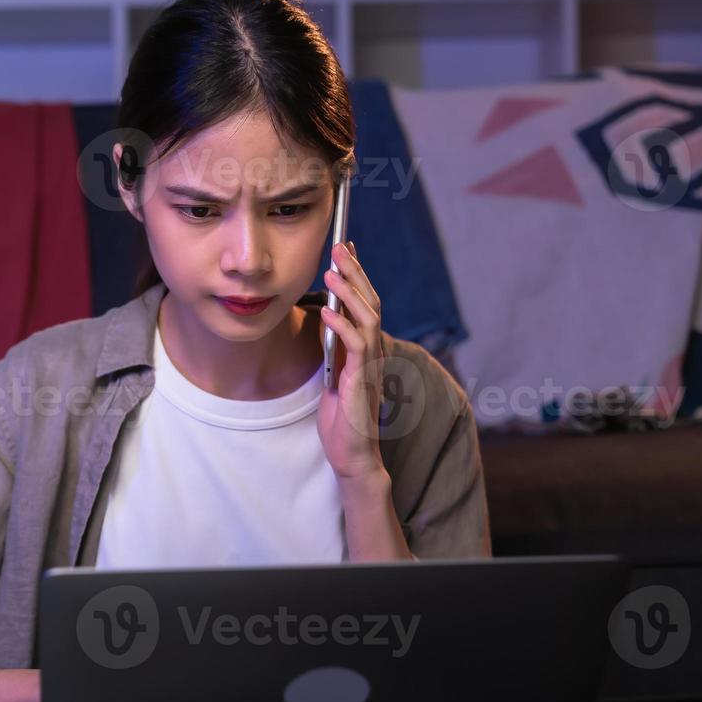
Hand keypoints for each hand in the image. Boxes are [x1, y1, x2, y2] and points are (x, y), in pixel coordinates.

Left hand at [316, 241, 386, 483]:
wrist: (352, 455)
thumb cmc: (344, 420)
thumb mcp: (334, 376)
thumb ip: (335, 350)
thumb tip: (327, 320)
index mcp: (367, 349)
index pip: (366, 303)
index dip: (358, 275)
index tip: (347, 249)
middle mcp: (374, 352)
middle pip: (371, 302)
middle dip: (356, 272)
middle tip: (340, 246)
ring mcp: (371, 365)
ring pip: (368, 318)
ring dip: (350, 293)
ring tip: (333, 271)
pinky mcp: (363, 380)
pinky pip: (356, 346)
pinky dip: (341, 327)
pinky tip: (327, 312)